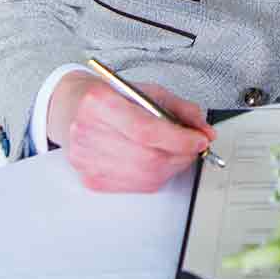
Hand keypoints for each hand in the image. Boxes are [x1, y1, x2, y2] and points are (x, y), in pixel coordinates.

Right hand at [49, 73, 215, 192]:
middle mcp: (88, 132)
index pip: (146, 130)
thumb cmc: (112, 98)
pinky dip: (156, 177)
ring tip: (177, 153)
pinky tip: (158, 162)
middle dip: (181, 155)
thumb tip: (205, 131)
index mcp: (100, 103)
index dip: (179, 139)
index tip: (200, 139)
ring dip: (172, 167)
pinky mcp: (91, 179)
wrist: (74, 109)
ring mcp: (87, 160)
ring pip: (145, 177)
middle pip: (147, 158)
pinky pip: (135, 187)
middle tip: (194, 147)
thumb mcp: (148, 92)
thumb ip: (181, 109)